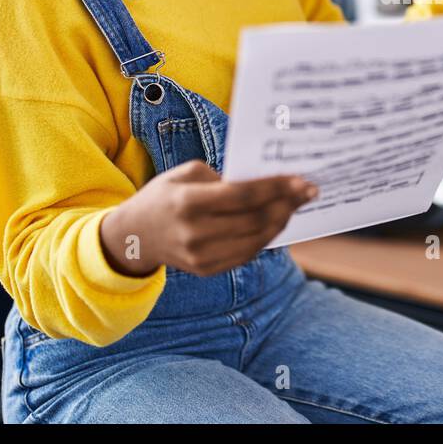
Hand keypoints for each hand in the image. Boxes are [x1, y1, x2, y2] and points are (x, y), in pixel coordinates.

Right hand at [100, 160, 317, 276]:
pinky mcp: (206, 270)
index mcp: (188, 203)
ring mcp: (201, 256)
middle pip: (254, 220)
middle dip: (287, 205)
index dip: (276, 188)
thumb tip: (265, 184)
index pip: (243, 195)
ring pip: (256, 241)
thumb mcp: (185, 174)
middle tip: (308, 191)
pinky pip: (246, 254)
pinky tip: (276, 222)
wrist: (133, 235)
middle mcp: (195, 233)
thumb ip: (224, 178)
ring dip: (281, 222)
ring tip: (295, 205)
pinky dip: (266, 238)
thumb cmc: (165, 196)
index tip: (301, 180)